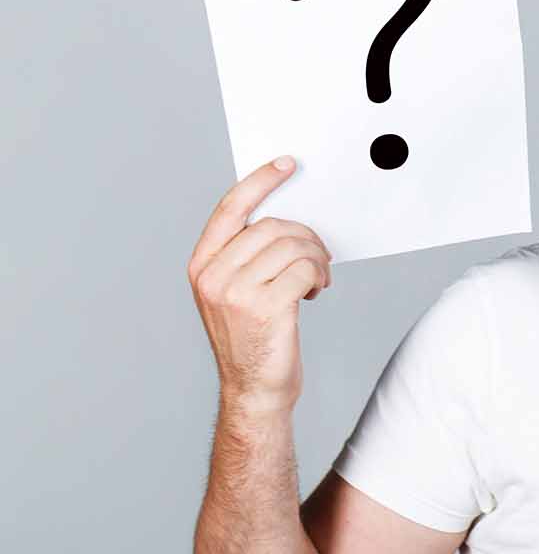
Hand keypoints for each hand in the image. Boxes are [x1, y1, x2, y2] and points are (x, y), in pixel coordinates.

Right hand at [187, 156, 333, 414]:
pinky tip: (317, 291)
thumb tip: (287, 219)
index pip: (231, 208)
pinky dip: (319, 275)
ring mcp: (236, 292)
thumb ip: (247, 256)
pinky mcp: (265, 308)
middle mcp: (212, 275)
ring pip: (293, 246)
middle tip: (320, 254)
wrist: (255, 389)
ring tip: (319, 276)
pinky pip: (305, 270)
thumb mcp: (235, 292)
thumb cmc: (254, 337)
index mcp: (202, 265)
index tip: (287, 164)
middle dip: (306, 235)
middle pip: (273, 226)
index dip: (261, 181)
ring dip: (317, 257)